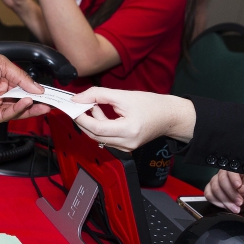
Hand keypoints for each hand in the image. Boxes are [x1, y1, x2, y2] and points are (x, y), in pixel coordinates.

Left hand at [0, 52, 49, 123]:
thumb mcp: (3, 64)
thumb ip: (22, 77)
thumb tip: (38, 88)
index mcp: (4, 81)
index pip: (25, 89)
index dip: (37, 92)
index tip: (50, 94)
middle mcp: (0, 95)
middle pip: (23, 102)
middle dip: (37, 103)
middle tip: (50, 103)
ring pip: (16, 111)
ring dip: (30, 108)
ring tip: (40, 103)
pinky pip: (5, 116)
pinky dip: (17, 110)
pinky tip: (26, 103)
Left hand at [72, 87, 195, 151]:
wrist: (169, 116)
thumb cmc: (151, 104)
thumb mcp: (123, 95)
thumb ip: (98, 95)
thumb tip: (77, 98)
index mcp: (128, 130)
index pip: (97, 128)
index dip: (82, 118)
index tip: (74, 107)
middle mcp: (127, 143)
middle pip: (95, 135)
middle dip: (83, 121)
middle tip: (78, 106)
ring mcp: (126, 148)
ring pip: (99, 138)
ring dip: (92, 123)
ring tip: (94, 106)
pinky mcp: (126, 147)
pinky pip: (107, 139)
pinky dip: (101, 127)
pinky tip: (102, 115)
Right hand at [204, 170, 243, 213]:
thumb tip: (241, 190)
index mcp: (235, 170)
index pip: (231, 170)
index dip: (233, 178)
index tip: (238, 186)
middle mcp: (223, 174)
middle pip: (221, 180)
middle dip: (231, 194)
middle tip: (240, 202)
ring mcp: (214, 181)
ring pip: (215, 189)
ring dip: (225, 201)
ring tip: (235, 208)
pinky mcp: (209, 189)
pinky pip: (208, 195)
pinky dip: (217, 202)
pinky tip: (226, 206)